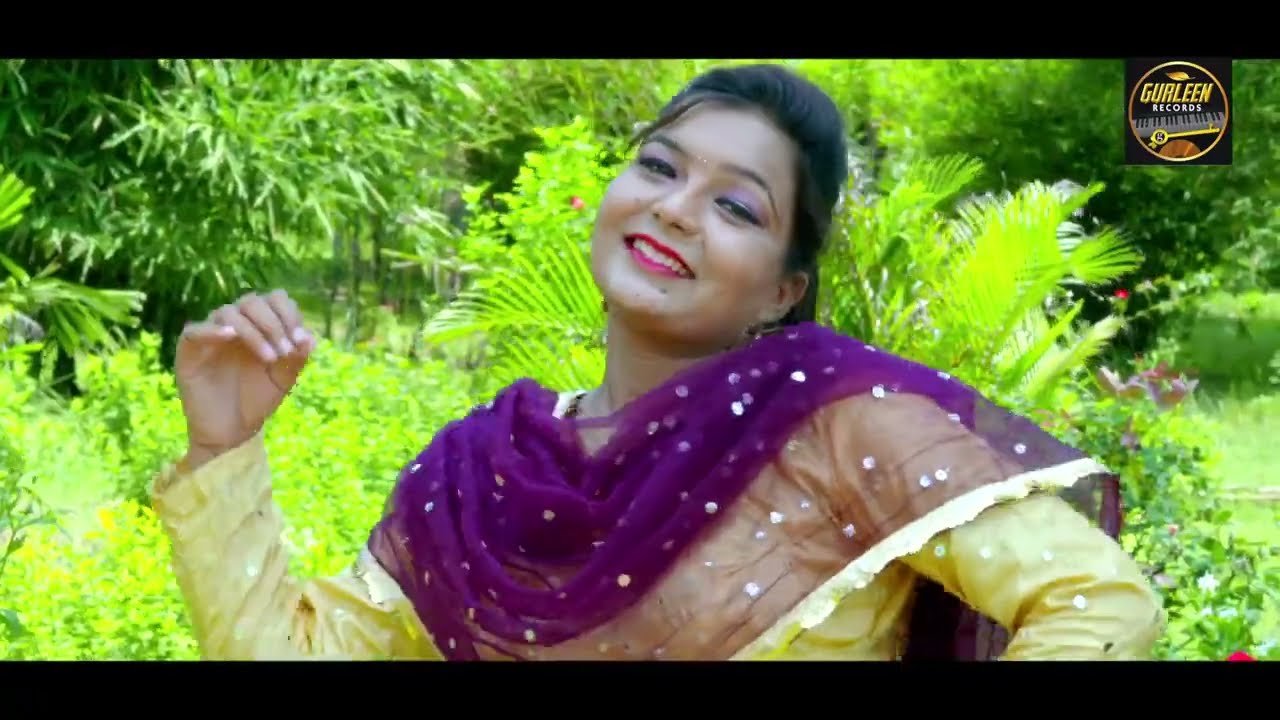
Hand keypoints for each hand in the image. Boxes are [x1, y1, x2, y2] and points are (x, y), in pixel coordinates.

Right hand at [175, 290, 314, 469]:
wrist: (232, 431)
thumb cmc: (257, 400)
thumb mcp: (284, 379)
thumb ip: (297, 357)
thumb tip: (310, 337)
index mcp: (260, 325)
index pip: (274, 299)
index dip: (289, 314)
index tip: (300, 340)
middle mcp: (235, 325)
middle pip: (252, 301)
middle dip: (274, 324)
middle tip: (285, 352)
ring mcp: (211, 335)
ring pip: (228, 312)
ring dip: (254, 331)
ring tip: (271, 358)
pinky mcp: (188, 350)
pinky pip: (195, 330)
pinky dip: (213, 329)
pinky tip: (231, 336)